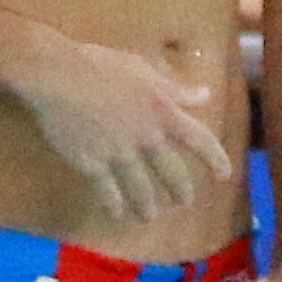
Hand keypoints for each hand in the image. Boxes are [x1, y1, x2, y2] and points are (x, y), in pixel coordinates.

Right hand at [16, 35, 233, 224]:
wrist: (57, 75)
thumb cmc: (99, 64)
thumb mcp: (143, 70)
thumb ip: (175, 89)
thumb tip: (204, 95)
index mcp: (163, 111)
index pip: (199, 140)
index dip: (214, 159)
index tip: (224, 174)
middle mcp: (146, 137)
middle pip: (172, 173)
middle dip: (181, 191)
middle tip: (184, 202)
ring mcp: (119, 153)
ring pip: (141, 190)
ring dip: (148, 207)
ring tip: (150, 217)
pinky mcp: (92, 163)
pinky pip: (107, 192)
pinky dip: (114, 205)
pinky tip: (116, 213)